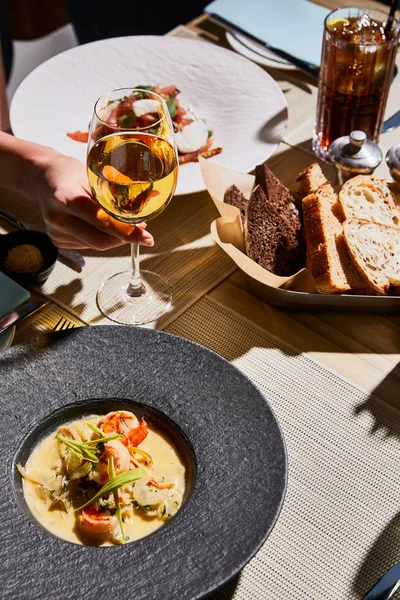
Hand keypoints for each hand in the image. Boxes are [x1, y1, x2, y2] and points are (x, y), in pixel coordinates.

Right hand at [35, 151, 153, 249]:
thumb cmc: (69, 174)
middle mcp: (59, 219)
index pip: (103, 222)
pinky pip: (88, 245)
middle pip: (102, 241)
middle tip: (142, 230)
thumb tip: (143, 210)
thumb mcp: (93, 176)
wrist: (42, 178)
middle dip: (125, 238)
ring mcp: (56, 233)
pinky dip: (101, 237)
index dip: (128, 233)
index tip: (147, 238)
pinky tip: (100, 225)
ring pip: (97, 245)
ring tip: (122, 223)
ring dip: (114, 238)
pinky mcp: (58, 241)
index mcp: (68, 199)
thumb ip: (113, 196)